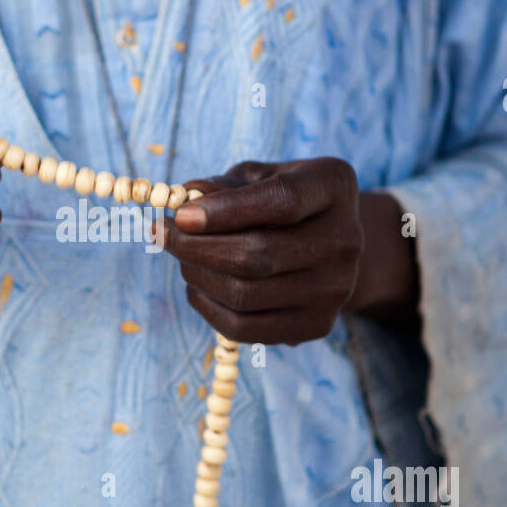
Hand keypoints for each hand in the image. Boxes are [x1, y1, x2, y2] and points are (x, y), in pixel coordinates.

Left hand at [160, 158, 362, 344]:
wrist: (330, 246)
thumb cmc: (282, 202)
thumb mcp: (258, 177)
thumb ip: (224, 185)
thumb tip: (184, 198)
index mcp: (333, 186)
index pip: (282, 201)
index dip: (226, 210)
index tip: (180, 216)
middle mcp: (345, 239)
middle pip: (259, 254)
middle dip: (196, 247)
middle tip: (161, 234)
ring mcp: (336, 288)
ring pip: (246, 294)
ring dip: (198, 276)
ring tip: (183, 258)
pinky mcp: (317, 325)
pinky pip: (246, 328)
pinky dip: (208, 308)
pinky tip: (197, 288)